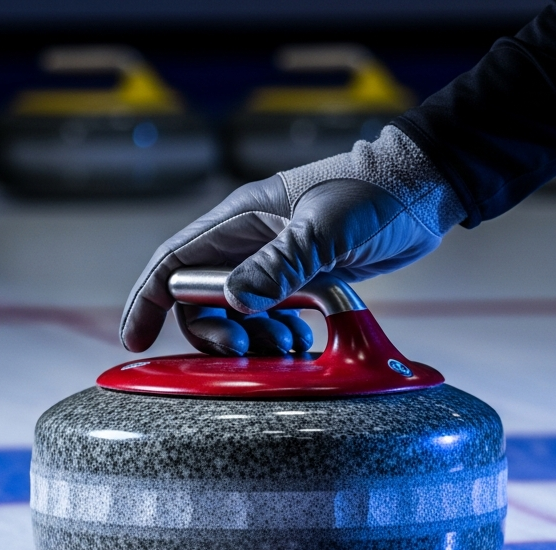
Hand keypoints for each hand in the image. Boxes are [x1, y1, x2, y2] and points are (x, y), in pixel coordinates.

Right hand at [120, 125, 463, 354]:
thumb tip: (236, 300)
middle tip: (244, 350)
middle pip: (201, 302)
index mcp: (239, 221)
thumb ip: (280, 263)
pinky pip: (271, 320)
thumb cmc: (371, 194)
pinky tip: (304, 342)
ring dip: (253, 341)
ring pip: (238, 317)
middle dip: (214, 333)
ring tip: (289, 346)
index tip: (134, 339)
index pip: (174, 263)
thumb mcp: (325, 229)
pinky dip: (278, 338)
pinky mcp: (299, 282)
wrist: (421, 192)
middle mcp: (248, 245)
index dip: (146, 301)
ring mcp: (273, 265)